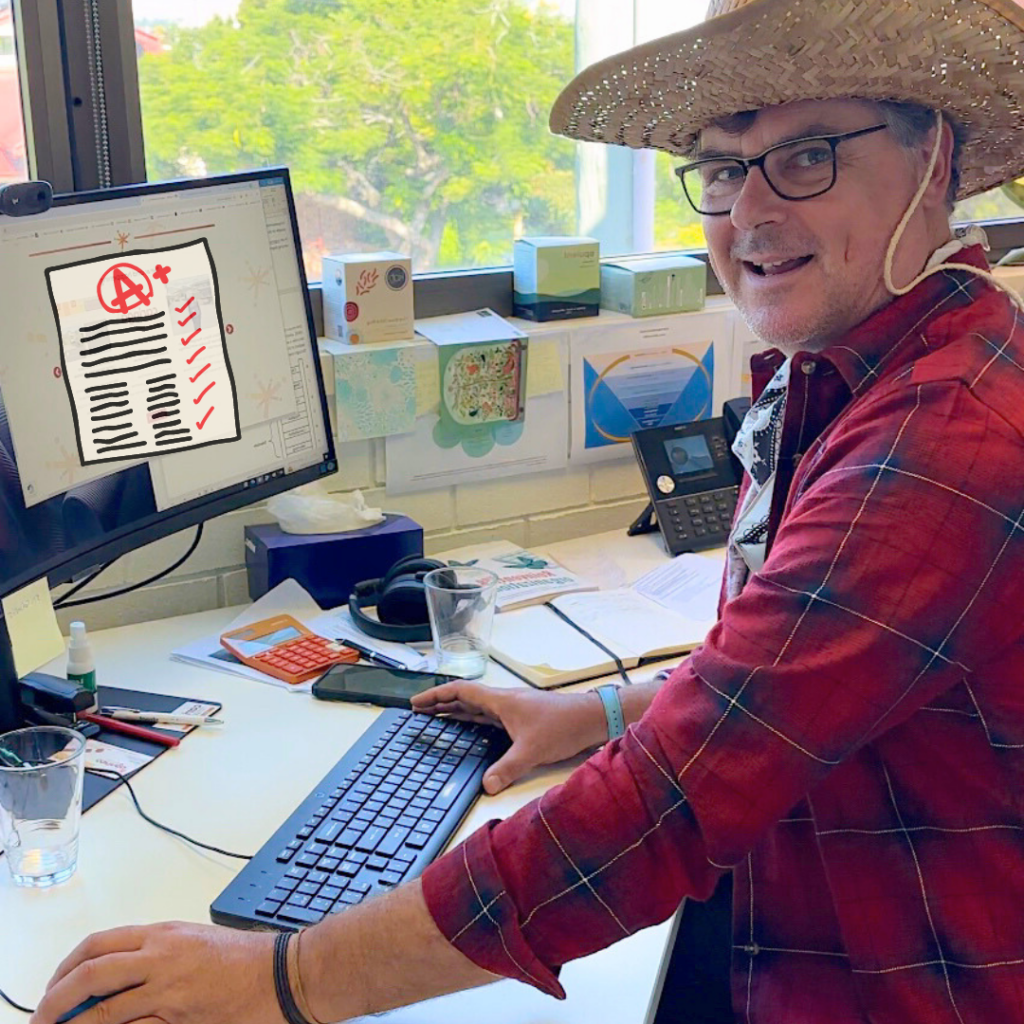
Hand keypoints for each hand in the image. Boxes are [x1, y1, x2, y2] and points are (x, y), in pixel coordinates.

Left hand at [30, 922, 277, 1023]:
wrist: (282, 973)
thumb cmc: (244, 958)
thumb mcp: (193, 941)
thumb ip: (156, 953)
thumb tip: (117, 973)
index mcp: (162, 934)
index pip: (98, 945)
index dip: (66, 967)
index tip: (53, 988)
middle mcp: (161, 956)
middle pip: (91, 973)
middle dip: (56, 1000)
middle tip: (42, 1019)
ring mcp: (169, 989)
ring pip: (103, 1010)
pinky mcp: (180, 1017)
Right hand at [411, 681, 607, 792]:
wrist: (591, 718)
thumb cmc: (562, 726)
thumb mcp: (531, 750)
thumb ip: (507, 769)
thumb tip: (486, 786)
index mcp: (501, 701)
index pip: (460, 692)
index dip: (436, 696)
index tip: (416, 704)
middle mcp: (504, 702)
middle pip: (464, 699)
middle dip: (440, 704)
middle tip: (418, 713)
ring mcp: (513, 710)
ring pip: (476, 708)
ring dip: (455, 712)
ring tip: (436, 719)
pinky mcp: (521, 720)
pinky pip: (488, 718)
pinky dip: (472, 721)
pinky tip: (469, 730)